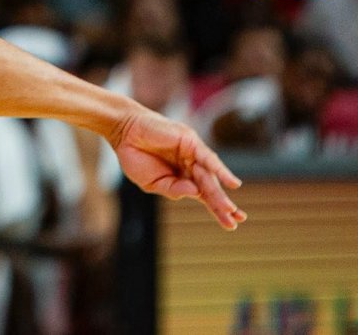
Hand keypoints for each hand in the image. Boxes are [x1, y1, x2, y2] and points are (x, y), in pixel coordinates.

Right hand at [110, 110, 245, 229]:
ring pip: (208, 176)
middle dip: (221, 205)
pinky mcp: (190, 141)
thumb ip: (173, 189)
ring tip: (229, 210)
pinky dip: (220, 170)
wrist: (123, 131)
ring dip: (219, 193)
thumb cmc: (134, 156)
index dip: (217, 209)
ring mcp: (192, 152)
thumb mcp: (152, 183)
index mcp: (182, 177)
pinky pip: (207, 158)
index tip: (232, 225)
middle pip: (210, 188)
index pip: (204, 195)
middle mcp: (190, 165)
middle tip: (234, 221)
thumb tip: (195, 192)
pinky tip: (232, 183)